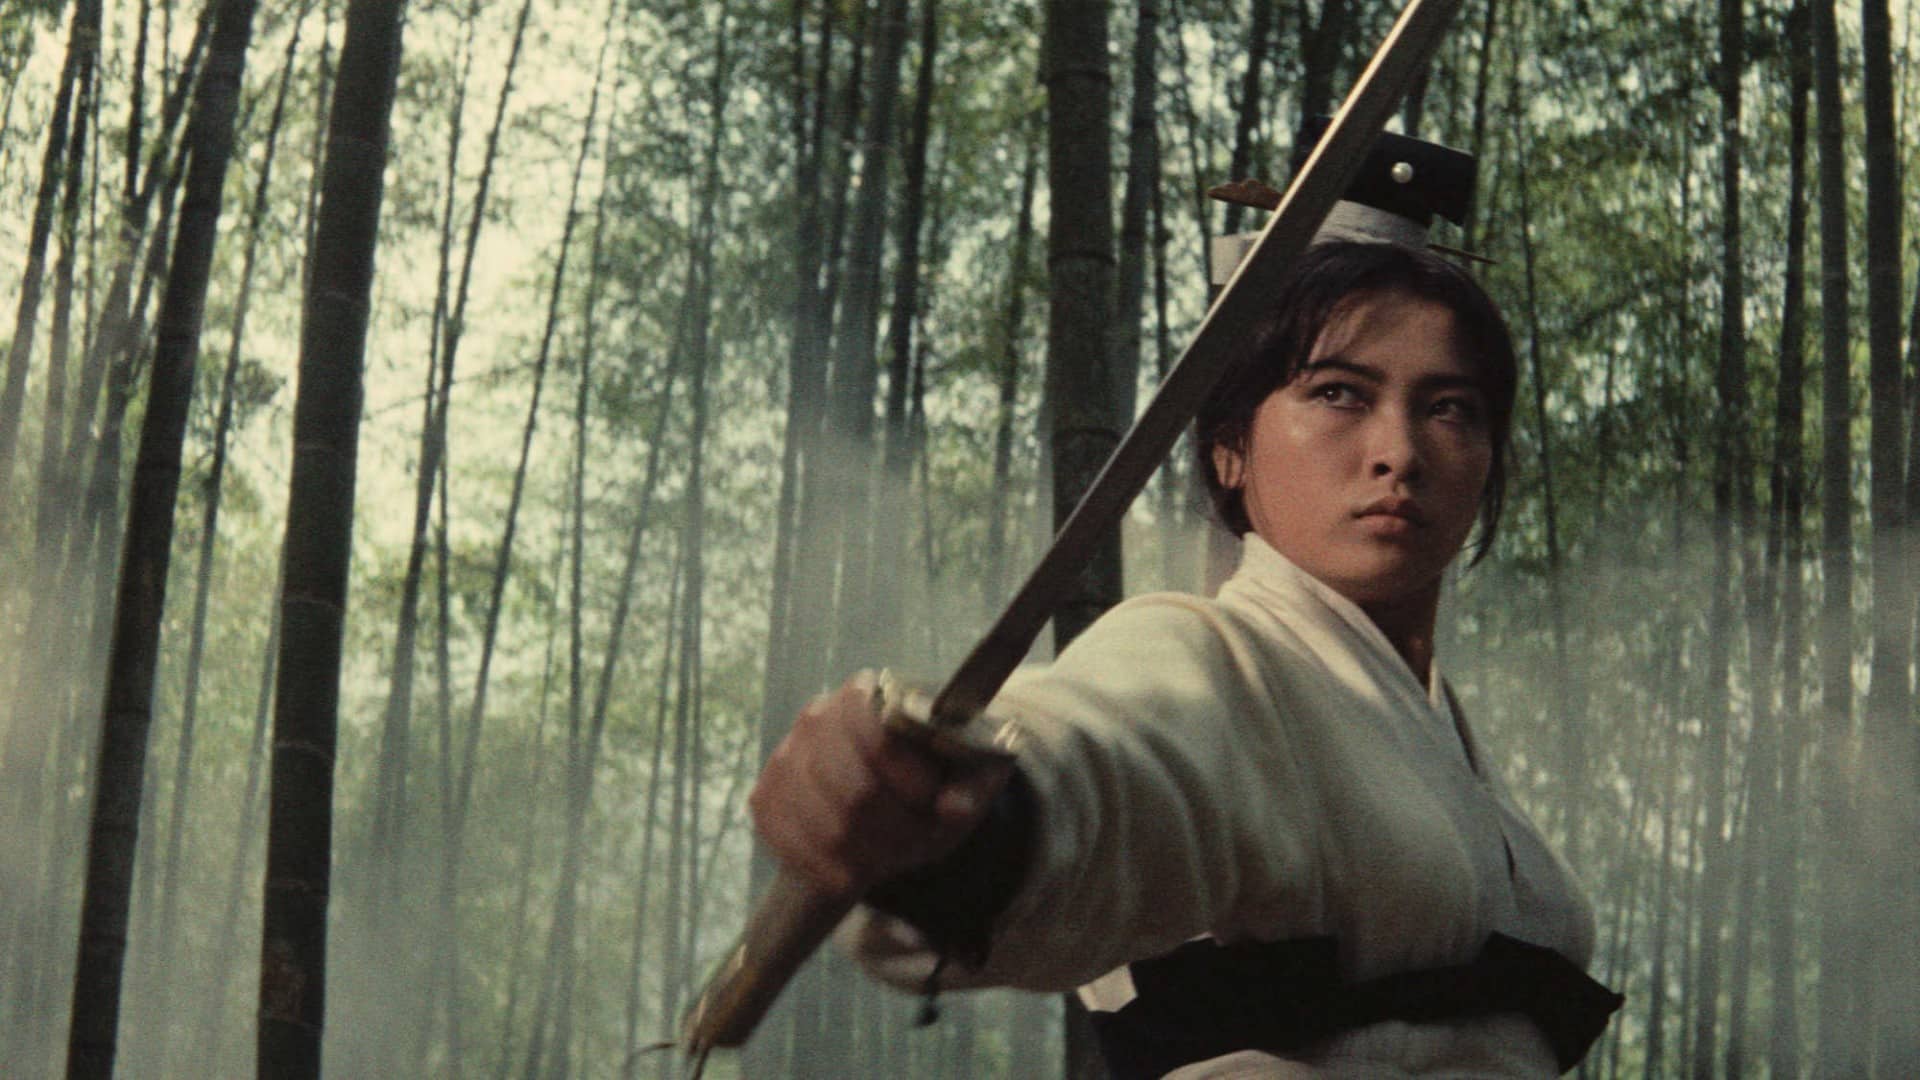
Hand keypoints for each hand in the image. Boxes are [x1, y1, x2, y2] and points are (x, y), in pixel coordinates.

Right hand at [750, 672, 1013, 895]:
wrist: (886, 790)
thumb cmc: (933, 775)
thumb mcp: (969, 774)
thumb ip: (970, 788)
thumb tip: (954, 808)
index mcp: (867, 694)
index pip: (880, 739)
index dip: (911, 782)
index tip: (933, 802)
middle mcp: (817, 717)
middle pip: (855, 793)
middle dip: (896, 830)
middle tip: (918, 840)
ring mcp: (784, 757)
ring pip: (826, 829)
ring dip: (869, 856)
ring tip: (892, 854)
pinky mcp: (764, 798)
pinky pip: (790, 848)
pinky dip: (828, 871)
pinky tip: (853, 870)